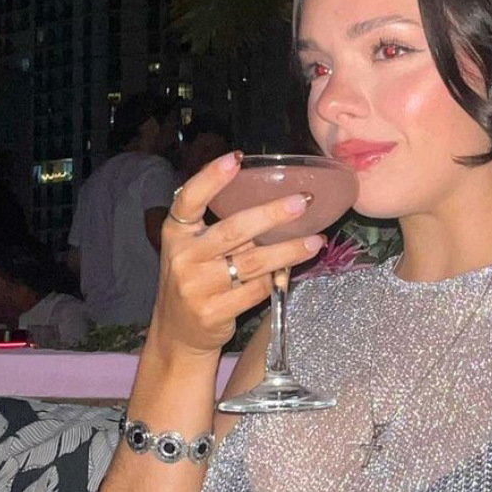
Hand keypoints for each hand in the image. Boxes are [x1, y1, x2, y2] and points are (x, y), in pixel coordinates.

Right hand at [150, 151, 325, 355]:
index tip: (236, 158)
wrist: (178, 332)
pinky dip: (276, 279)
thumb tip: (279, 206)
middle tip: (302, 202)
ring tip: (315, 241)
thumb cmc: (197, 280)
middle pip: (233, 230)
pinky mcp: (213, 312)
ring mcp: (196, 286)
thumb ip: (223, 229)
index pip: (190, 199)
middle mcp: (183, 257)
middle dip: (272, 215)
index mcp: (176, 233)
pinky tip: (292, 270)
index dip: (211, 178)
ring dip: (288, 251)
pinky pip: (256, 290)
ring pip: (253, 263)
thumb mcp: (195, 250)